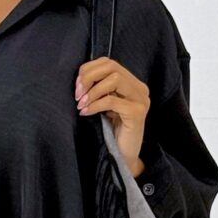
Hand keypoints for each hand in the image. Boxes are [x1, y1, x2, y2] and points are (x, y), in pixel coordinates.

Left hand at [74, 57, 149, 174]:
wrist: (123, 154)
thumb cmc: (112, 129)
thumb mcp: (104, 103)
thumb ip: (99, 88)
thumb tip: (79, 78)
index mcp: (132, 82)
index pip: (109, 62)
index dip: (89, 69)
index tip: (77, 85)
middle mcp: (139, 88)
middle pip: (112, 66)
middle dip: (89, 77)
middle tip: (77, 94)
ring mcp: (141, 99)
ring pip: (114, 80)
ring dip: (93, 91)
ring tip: (81, 104)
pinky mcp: (137, 112)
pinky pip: (112, 101)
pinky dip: (95, 105)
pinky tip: (86, 113)